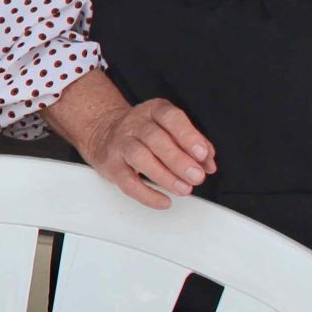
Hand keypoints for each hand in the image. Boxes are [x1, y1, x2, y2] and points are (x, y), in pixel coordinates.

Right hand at [83, 97, 214, 208]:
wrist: (103, 132)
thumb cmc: (144, 133)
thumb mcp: (169, 129)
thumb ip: (192, 144)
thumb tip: (208, 164)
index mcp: (154, 111)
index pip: (170, 118)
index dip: (187, 135)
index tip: (202, 154)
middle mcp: (135, 124)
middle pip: (155, 139)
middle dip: (179, 160)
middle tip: (196, 176)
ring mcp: (120, 143)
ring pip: (140, 157)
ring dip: (164, 176)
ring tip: (184, 188)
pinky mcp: (110, 164)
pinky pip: (127, 181)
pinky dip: (146, 194)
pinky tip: (163, 201)